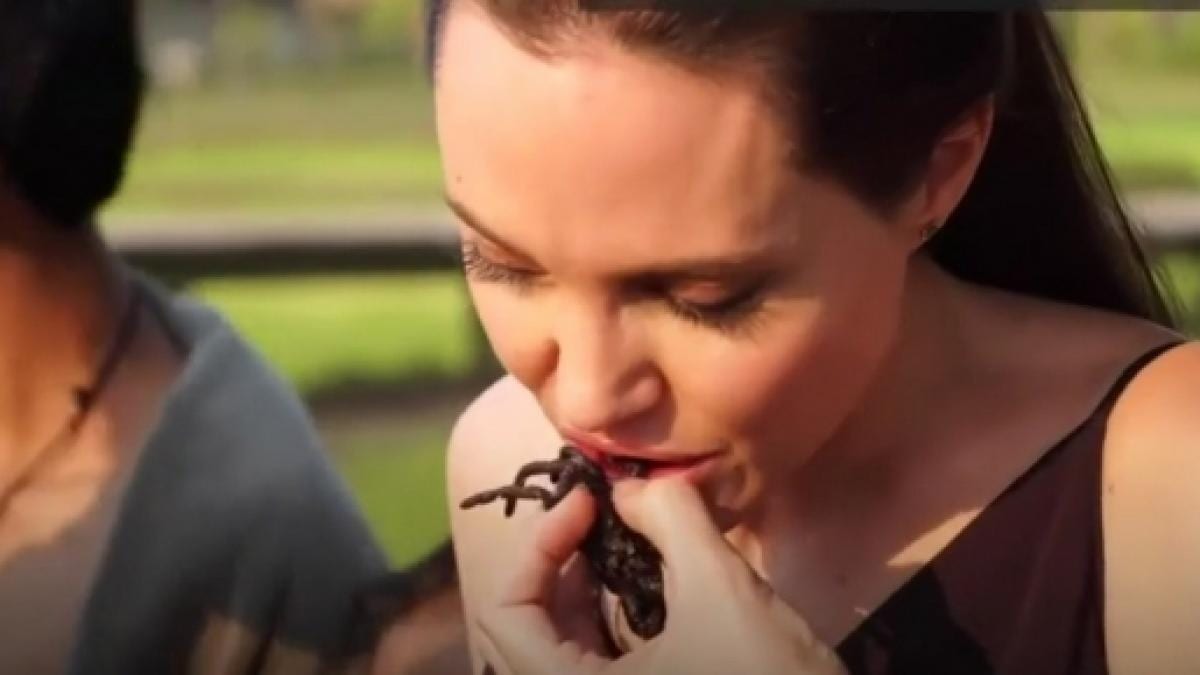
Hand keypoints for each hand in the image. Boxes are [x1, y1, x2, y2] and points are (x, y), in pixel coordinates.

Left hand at [474, 477, 847, 674]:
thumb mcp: (720, 590)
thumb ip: (670, 519)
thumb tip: (634, 484)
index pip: (504, 618)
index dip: (536, 549)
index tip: (586, 506)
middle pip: (525, 631)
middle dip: (556, 562)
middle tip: (598, 515)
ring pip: (563, 646)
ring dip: (581, 587)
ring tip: (617, 537)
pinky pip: (600, 662)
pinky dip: (609, 615)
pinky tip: (644, 579)